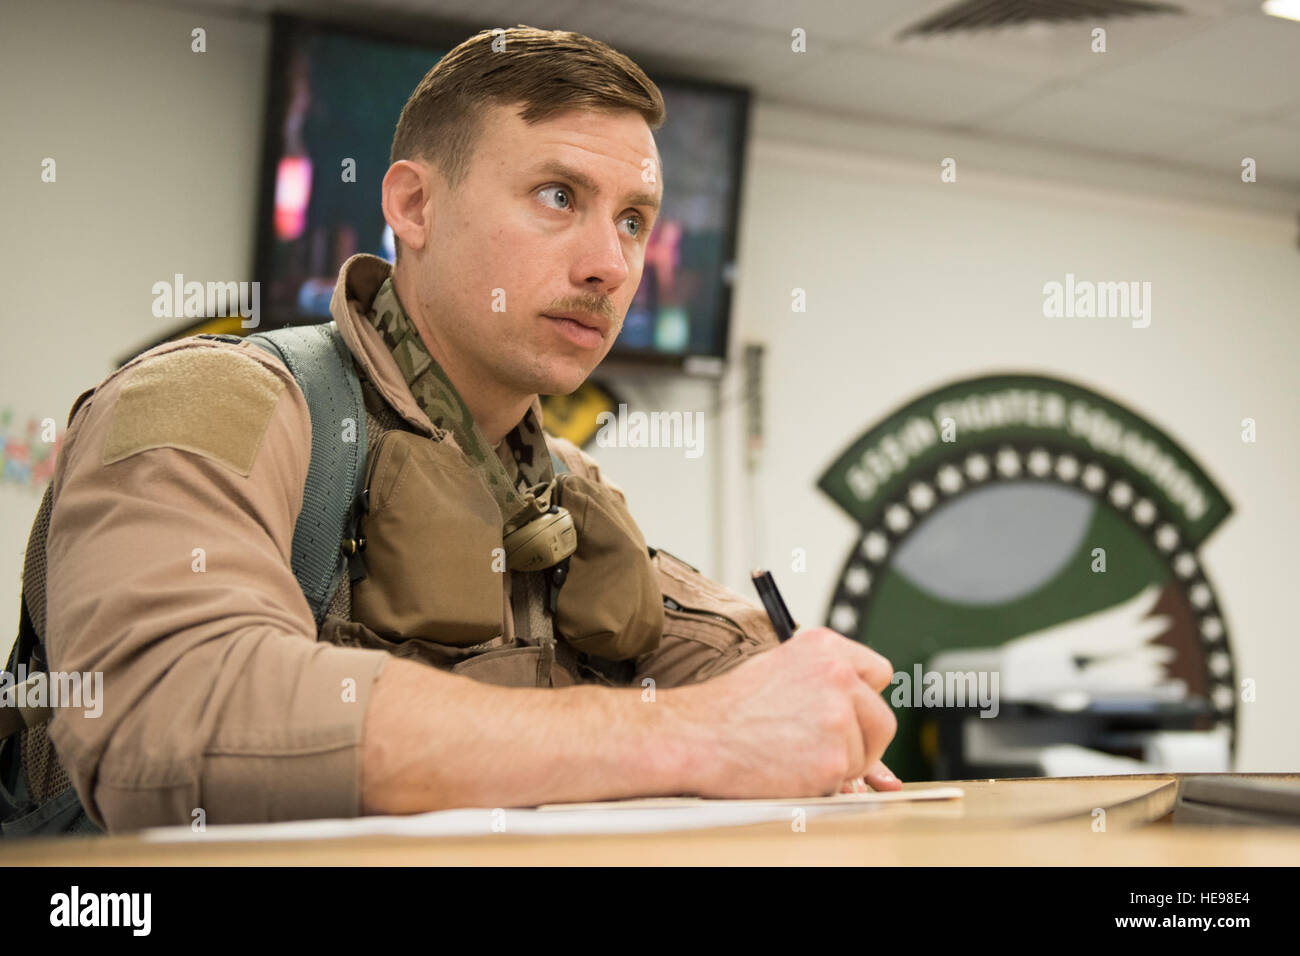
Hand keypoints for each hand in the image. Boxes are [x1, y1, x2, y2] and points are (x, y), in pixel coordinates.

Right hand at [669, 627, 898, 798]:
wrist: (694, 735)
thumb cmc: (729, 706)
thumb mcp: (780, 670)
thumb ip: (828, 685)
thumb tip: (872, 729)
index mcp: (825, 647)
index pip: (878, 673)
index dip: (862, 699)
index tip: (847, 712)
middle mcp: (838, 676)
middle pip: (882, 720)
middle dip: (861, 740)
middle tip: (821, 746)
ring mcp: (838, 719)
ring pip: (864, 755)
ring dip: (837, 763)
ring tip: (791, 753)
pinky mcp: (833, 760)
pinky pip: (844, 781)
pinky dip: (820, 783)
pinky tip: (787, 769)